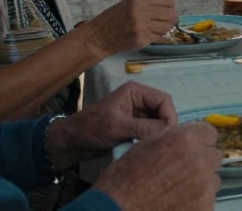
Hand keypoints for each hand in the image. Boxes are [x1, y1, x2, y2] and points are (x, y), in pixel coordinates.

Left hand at [46, 81, 176, 169]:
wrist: (71, 143)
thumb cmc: (91, 129)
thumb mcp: (117, 126)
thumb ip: (143, 127)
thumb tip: (168, 132)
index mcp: (135, 92)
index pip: (164, 100)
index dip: (169, 116)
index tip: (167, 136)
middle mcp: (139, 101)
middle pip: (163, 111)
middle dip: (165, 126)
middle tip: (162, 144)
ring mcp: (136, 115)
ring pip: (158, 123)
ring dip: (158, 134)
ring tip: (155, 147)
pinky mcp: (133, 128)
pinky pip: (150, 132)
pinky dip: (151, 140)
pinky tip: (148, 149)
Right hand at [79, 0, 177, 57]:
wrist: (98, 36)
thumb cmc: (113, 18)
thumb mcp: (128, 3)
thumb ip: (147, 3)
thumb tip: (167, 7)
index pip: (167, 0)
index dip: (170, 6)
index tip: (167, 10)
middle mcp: (141, 11)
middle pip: (170, 14)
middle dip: (171, 18)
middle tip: (165, 22)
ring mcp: (142, 26)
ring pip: (167, 27)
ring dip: (165, 28)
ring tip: (156, 28)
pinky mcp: (141, 39)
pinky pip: (158, 37)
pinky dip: (156, 36)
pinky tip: (148, 35)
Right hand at [94, 122, 221, 210]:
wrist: (118, 208)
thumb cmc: (125, 176)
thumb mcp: (147, 145)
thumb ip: (173, 138)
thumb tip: (187, 139)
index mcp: (185, 140)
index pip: (210, 133)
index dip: (199, 140)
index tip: (191, 148)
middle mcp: (200, 161)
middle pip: (214, 156)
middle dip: (202, 161)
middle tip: (183, 171)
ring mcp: (205, 187)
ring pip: (213, 179)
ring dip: (201, 182)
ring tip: (179, 189)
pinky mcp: (205, 208)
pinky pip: (209, 200)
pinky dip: (197, 201)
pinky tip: (179, 203)